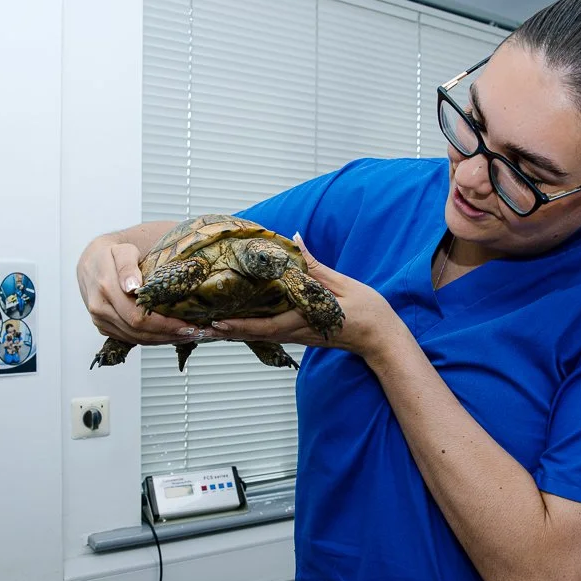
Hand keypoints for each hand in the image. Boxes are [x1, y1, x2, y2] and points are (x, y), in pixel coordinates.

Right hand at [76, 235, 201, 345]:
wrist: (90, 261)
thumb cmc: (110, 253)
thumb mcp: (122, 250)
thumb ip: (127, 266)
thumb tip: (132, 286)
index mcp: (105, 288)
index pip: (138, 316)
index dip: (165, 325)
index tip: (187, 324)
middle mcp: (100, 307)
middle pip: (138, 331)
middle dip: (169, 334)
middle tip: (194, 332)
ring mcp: (100, 319)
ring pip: (135, 339)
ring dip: (163, 340)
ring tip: (186, 335)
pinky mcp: (103, 326)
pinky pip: (129, 339)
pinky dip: (151, 340)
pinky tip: (168, 335)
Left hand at [207, 233, 407, 358]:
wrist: (381, 339)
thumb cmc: (367, 313)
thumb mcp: (342, 284)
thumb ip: (314, 265)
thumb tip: (294, 240)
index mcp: (305, 320)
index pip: (266, 326)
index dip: (239, 325)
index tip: (217, 321)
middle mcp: (297, 331)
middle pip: (255, 334)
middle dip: (228, 330)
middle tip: (199, 324)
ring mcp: (298, 335)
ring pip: (261, 335)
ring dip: (236, 330)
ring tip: (211, 323)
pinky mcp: (302, 334)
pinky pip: (271, 332)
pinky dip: (251, 327)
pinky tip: (239, 320)